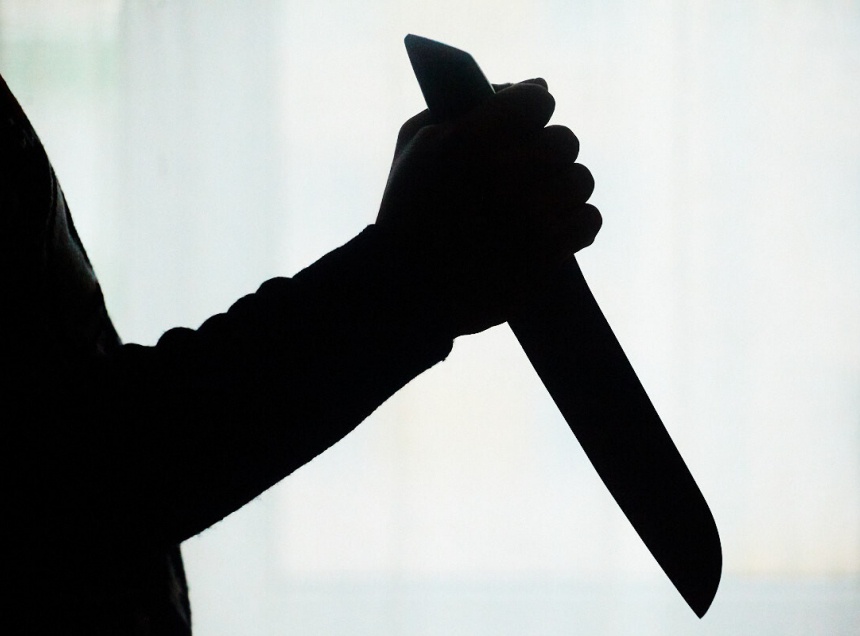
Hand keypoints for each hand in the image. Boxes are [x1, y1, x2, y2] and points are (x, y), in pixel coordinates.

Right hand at [376, 79, 600, 335]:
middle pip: (565, 140)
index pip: (537, 100)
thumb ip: (461, 109)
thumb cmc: (407, 214)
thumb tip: (521, 88)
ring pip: (581, 179)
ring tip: (538, 204)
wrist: (406, 291)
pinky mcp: (548, 253)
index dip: (531, 111)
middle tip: (527, 173)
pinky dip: (575, 223)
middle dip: (547, 153)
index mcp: (472, 140)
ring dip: (562, 189)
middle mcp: (508, 173)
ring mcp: (532, 215)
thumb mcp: (416, 149)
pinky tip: (552, 228)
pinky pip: (590, 220)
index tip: (523, 126)